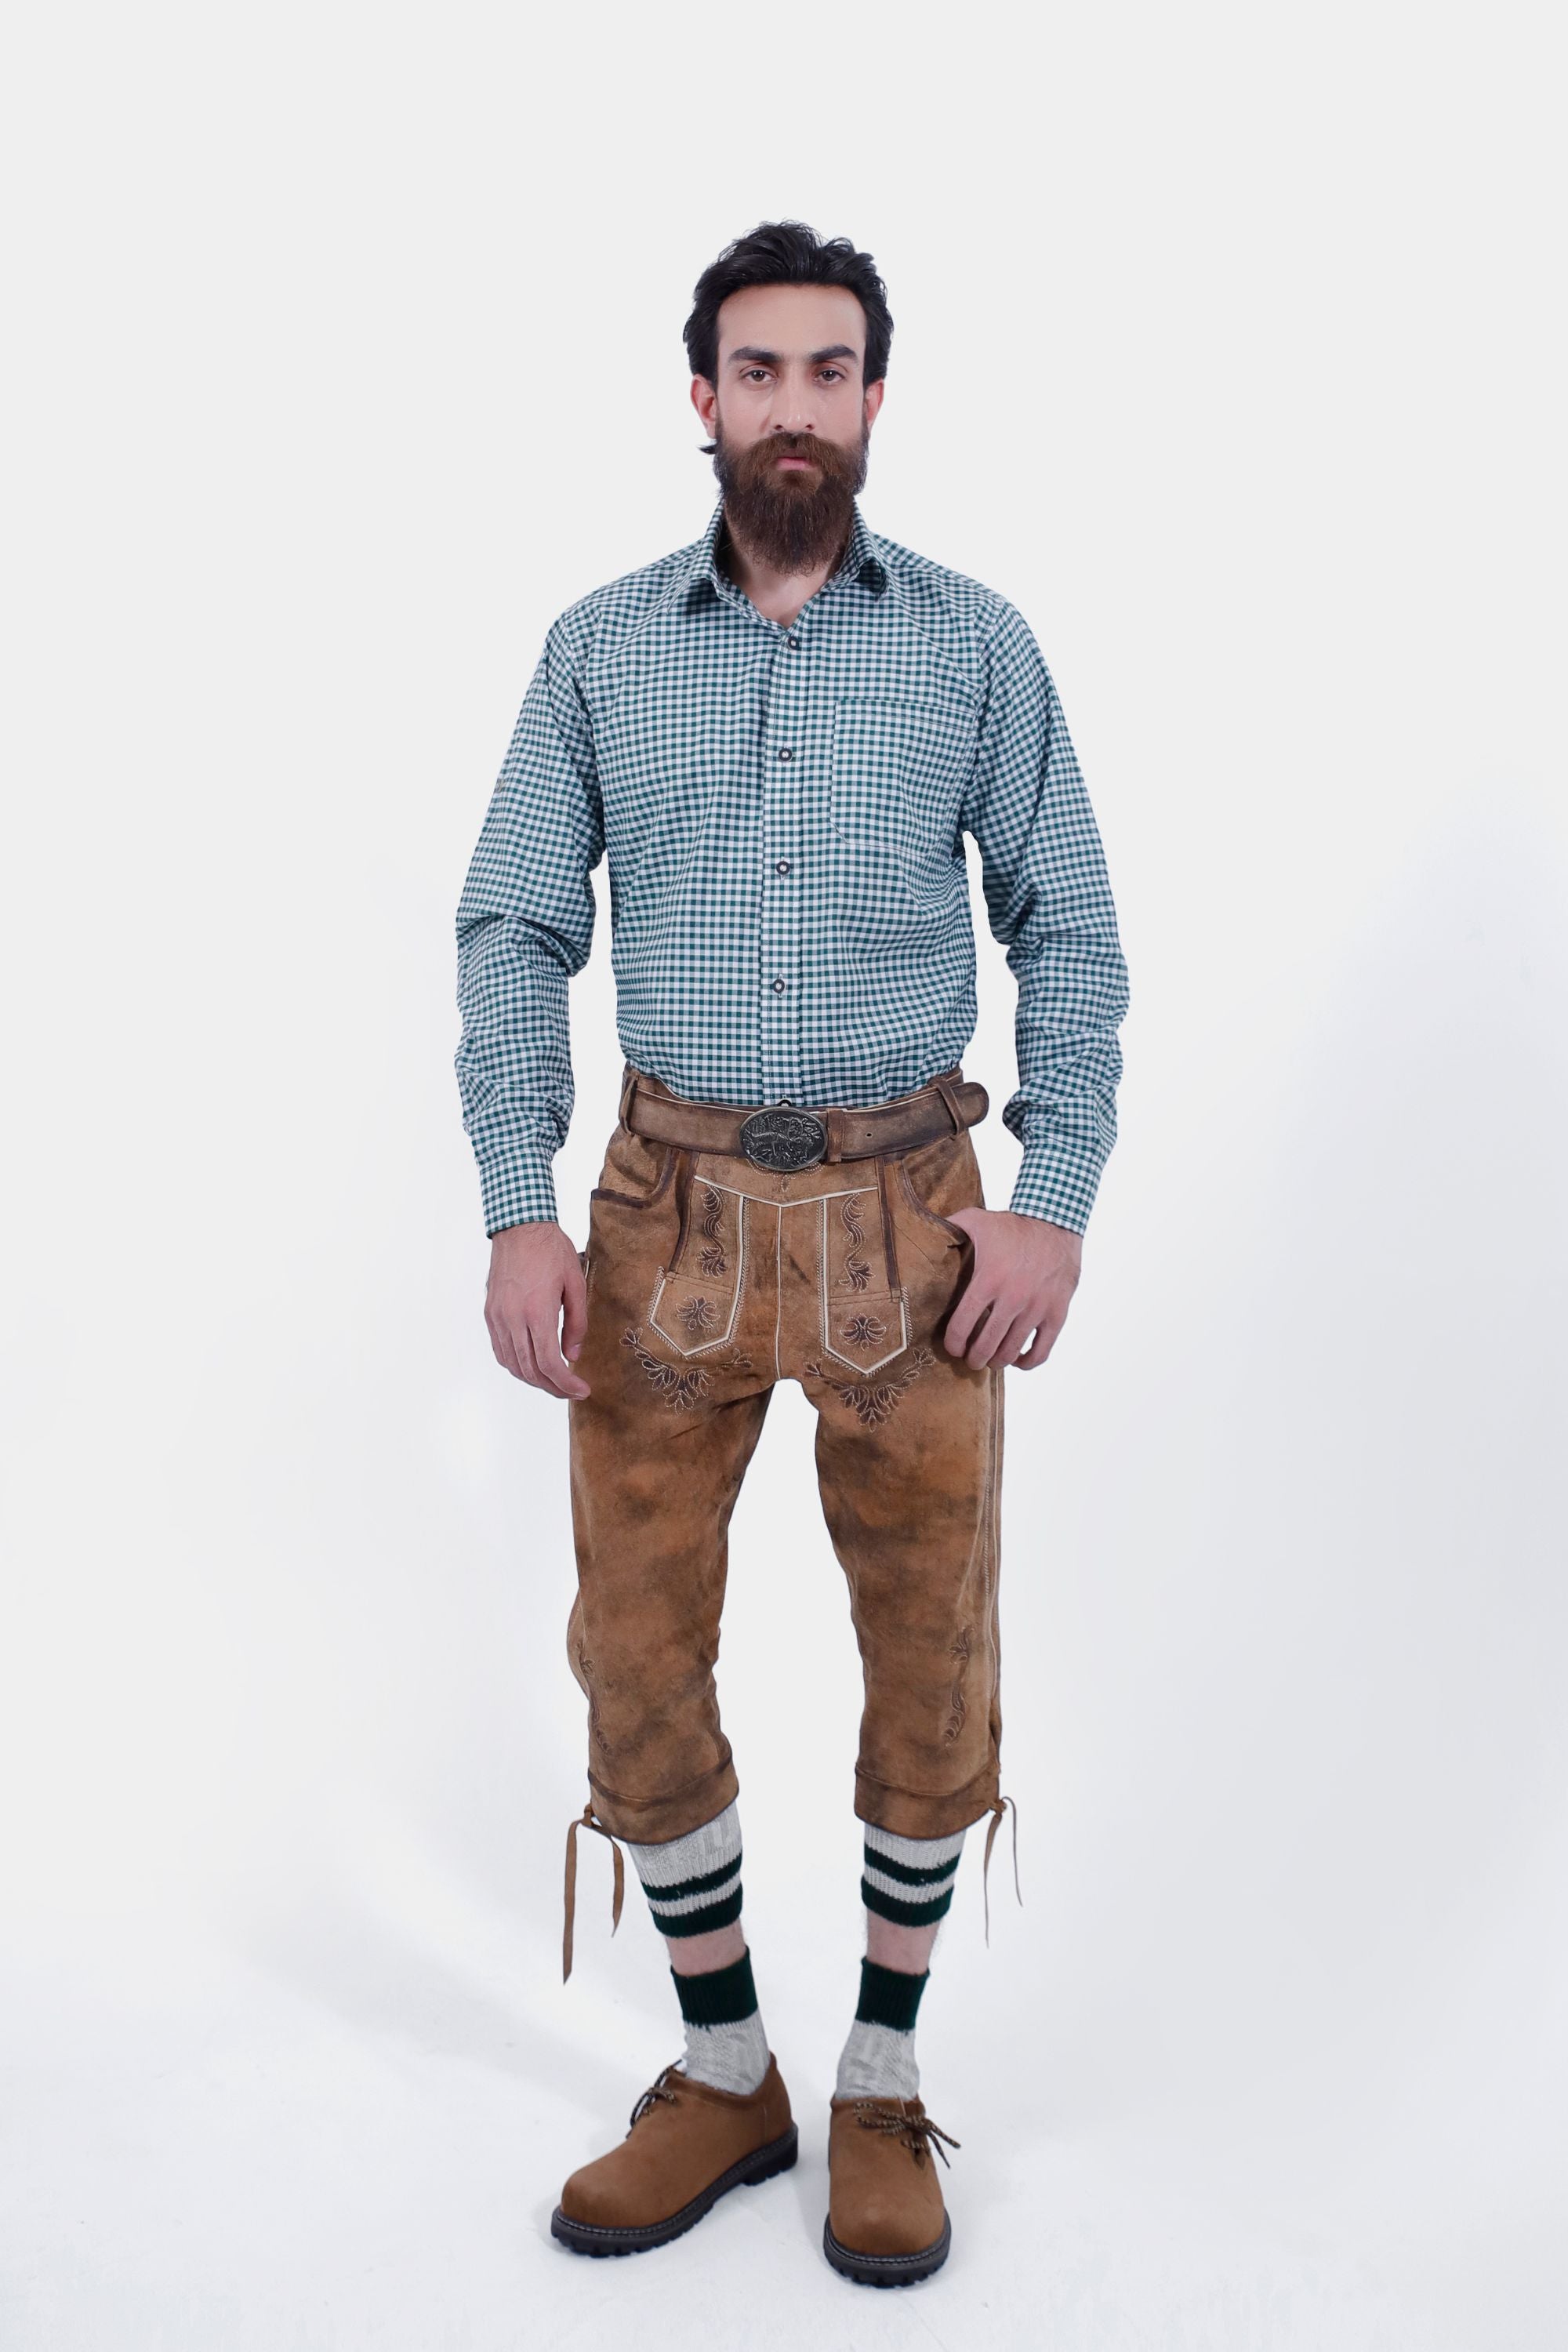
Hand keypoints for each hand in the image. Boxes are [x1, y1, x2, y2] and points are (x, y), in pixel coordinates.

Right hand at [484, 1221, 591, 1399]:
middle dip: (552, 1387)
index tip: (582, 1390)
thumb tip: (573, 1355)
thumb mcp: (575, 1284)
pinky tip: (531, 1366)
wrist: (519, 1226)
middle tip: (571, 1391)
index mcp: (537, 1312)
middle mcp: (513, 1318)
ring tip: (554, 1381)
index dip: (566, 1384)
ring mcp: (497, 1317)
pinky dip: (516, 1364)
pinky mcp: (490, 1312)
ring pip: (512, 1364)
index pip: (549, 1363)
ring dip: (533, 1379)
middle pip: (530, 1370)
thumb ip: (576, 1323)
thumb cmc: (551, 1250)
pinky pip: (500, 1350)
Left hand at [940, 1208, 1081, 1369]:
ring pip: (1011, 1350)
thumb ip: (950, 1228)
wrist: (1057, 1222)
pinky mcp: (1057, 1313)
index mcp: (989, 1279)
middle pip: (986, 1344)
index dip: (954, 1342)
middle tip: (970, 1359)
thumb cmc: (1014, 1225)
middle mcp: (1013, 1298)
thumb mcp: (977, 1220)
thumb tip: (923, 1233)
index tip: (952, 1348)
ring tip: (990, 1361)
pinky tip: (1017, 1360)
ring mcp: (1037, 1308)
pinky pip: (1042, 1350)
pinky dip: (1027, 1362)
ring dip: (997, 1362)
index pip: (963, 1324)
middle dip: (974, 1358)